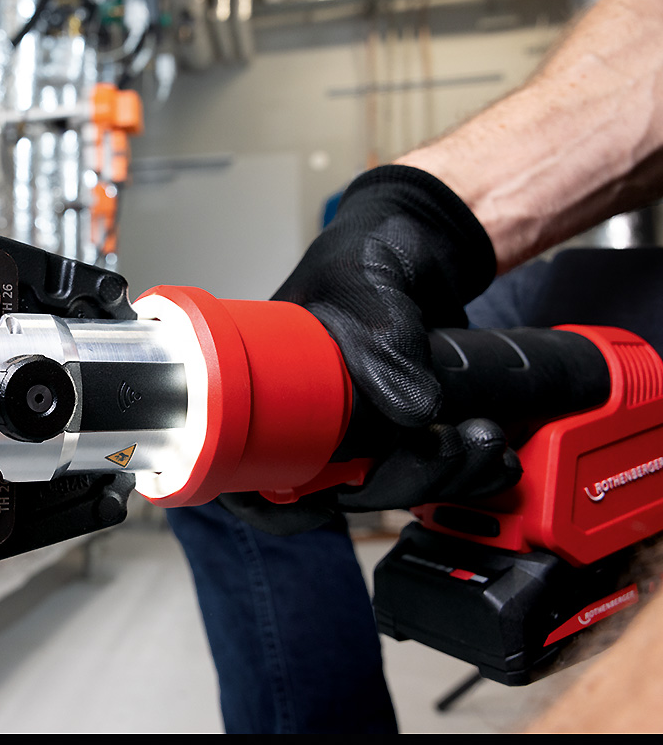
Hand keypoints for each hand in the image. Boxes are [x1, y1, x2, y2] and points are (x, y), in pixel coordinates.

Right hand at [225, 166, 519, 532]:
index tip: (321, 505)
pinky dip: (465, 475)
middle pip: (334, 494)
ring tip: (485, 444)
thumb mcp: (370, 280)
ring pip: (386, 489)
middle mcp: (308, 420)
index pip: (249, 473)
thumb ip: (387, 340)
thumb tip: (414, 412)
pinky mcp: (405, 431)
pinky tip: (494, 456)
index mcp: (269, 391)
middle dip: (396, 483)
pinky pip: (427, 473)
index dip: (277, 505)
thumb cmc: (367, 249)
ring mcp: (358, 430)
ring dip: (441, 482)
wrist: (423, 239)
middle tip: (450, 446)